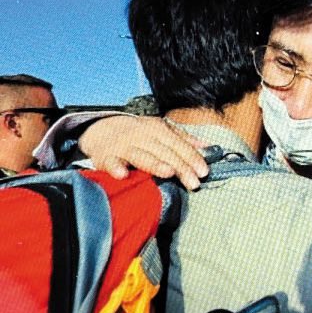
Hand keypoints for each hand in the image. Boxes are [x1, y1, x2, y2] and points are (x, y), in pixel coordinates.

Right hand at [78, 116, 209, 188]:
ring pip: (141, 156)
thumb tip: (207, 146)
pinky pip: (112, 163)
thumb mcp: (161, 130)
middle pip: (164, 153)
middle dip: (180, 167)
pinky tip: (123, 175)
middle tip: (193, 182)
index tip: (203, 171)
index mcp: (158, 130)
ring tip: (168, 173)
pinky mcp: (107, 157)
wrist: (102, 129)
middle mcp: (142, 136)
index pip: (178, 144)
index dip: (192, 157)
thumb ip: (184, 139)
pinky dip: (116, 168)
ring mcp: (124, 147)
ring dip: (154, 164)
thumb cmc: (138, 134)